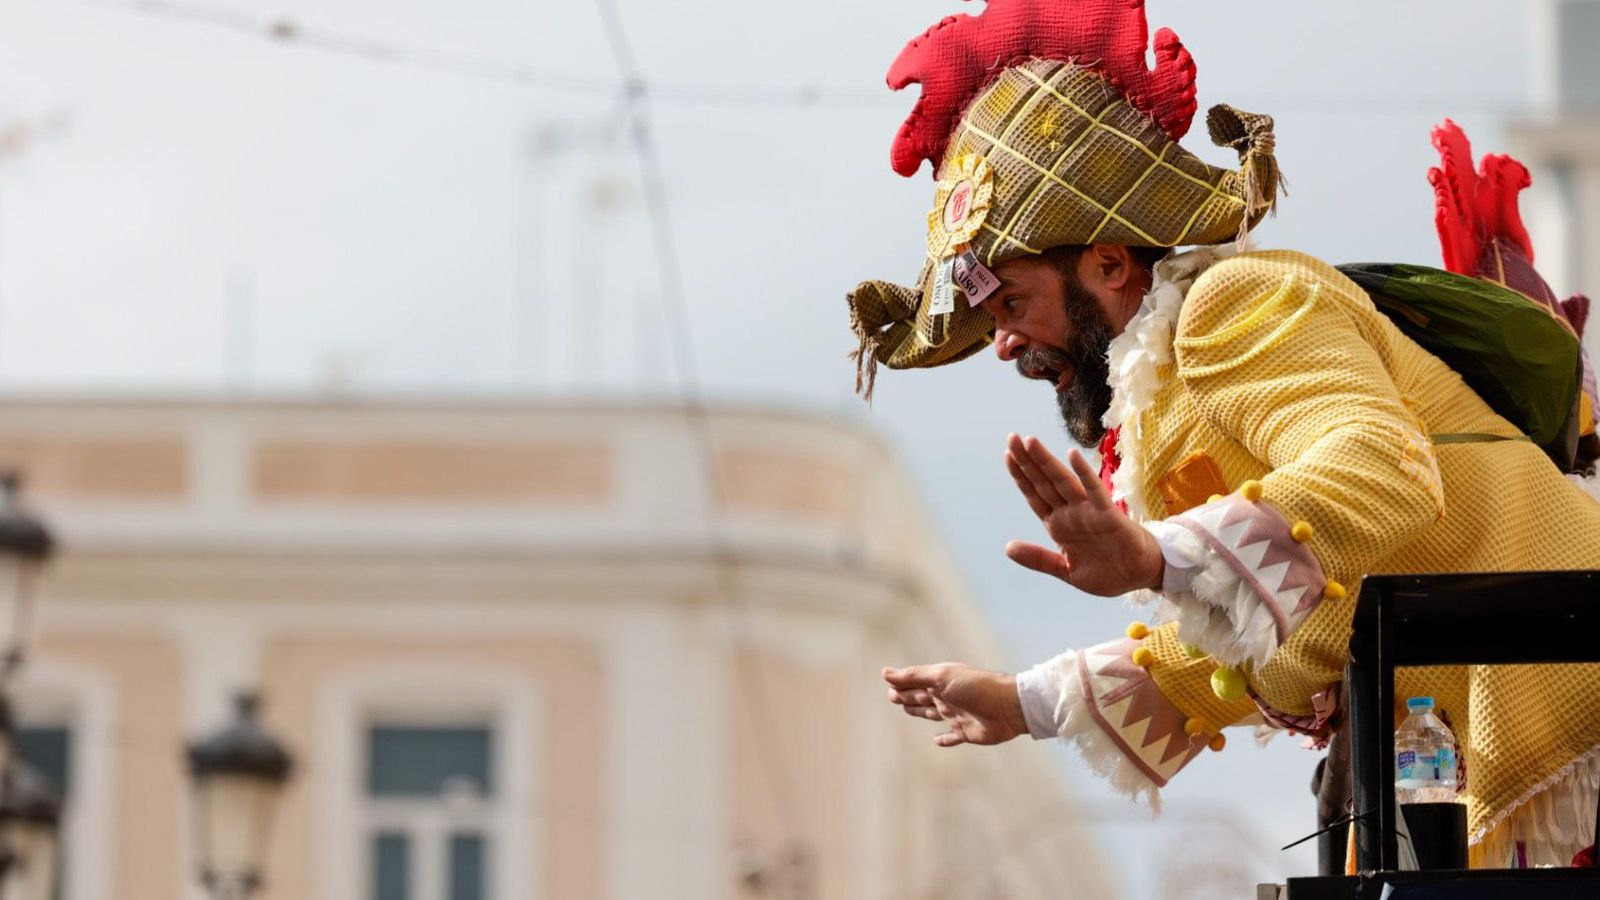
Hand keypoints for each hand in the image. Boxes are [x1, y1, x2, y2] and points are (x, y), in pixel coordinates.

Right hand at [883, 662, 1027, 746]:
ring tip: (909, 710)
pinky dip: (944, 739)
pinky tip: (937, 741)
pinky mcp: (966, 732)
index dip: (901, 684)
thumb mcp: (942, 677)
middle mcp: (947, 697)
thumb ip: (914, 676)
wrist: (1009, 707)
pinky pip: (952, 737)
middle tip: (892, 697)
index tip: (888, 686)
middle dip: (907, 696)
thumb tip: (885, 673)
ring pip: (932, 714)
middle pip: (921, 697)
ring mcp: (957, 715)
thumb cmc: (977, 687)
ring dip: (920, 712)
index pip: (914, 682)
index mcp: (940, 682)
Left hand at [1004, 433, 1163, 596]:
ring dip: (1047, 462)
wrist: (1139, 577)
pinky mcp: (1108, 515)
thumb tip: (1007, 548)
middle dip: (1027, 461)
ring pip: (1063, 481)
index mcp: (1058, 525)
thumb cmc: (1106, 571)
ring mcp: (1088, 511)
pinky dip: (1084, 474)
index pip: (1034, 495)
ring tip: (1031, 442)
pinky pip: (1095, 491)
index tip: (1007, 455)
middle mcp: (1070, 513)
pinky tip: (1073, 456)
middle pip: (1044, 482)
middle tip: (1012, 437)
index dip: (1021, 476)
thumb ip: (1038, 559)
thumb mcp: (1066, 570)